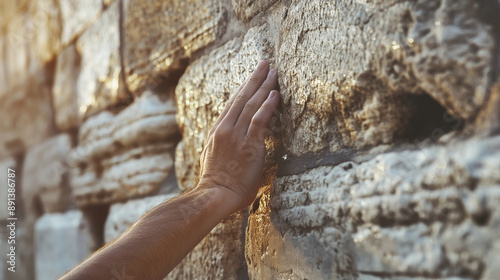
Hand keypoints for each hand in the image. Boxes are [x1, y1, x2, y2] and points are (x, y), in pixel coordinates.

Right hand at [197, 60, 279, 212]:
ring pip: (251, 104)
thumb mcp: (213, 157)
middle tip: (265, 63)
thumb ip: (223, 144)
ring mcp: (237, 135)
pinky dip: (267, 105)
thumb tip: (230, 141)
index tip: (251, 77)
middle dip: (254, 79)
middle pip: (242, 97)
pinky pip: (259, 120)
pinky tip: (275, 93)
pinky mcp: (249, 144)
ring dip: (263, 86)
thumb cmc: (216, 182)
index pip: (232, 103)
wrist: (215, 195)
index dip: (243, 88)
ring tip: (273, 72)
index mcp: (218, 131)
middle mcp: (226, 128)